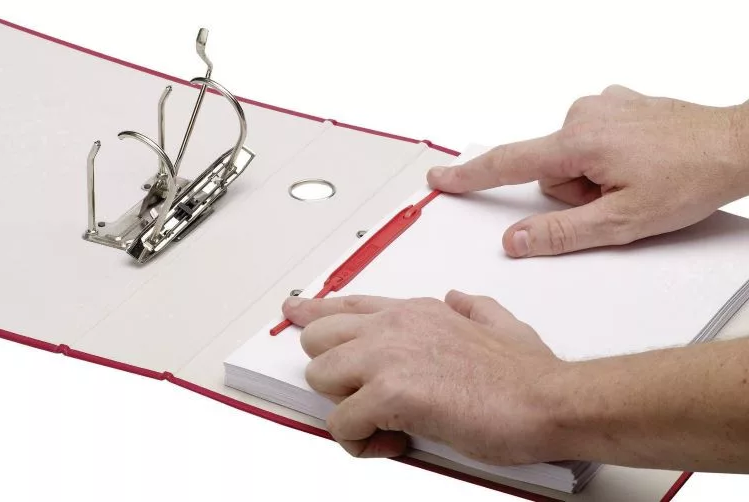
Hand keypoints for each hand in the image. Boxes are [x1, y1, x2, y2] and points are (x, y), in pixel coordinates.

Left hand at [282, 291, 567, 464]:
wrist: (549, 400)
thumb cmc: (526, 374)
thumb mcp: (500, 322)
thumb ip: (474, 307)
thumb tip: (459, 298)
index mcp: (415, 312)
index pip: (347, 304)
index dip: (314, 311)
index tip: (294, 312)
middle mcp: (394, 326)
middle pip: (318, 339)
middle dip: (333, 371)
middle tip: (363, 395)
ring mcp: (388, 356)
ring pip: (319, 377)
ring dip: (344, 406)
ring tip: (379, 422)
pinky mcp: (390, 393)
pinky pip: (339, 423)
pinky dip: (359, 442)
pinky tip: (391, 443)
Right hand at [428, 85, 748, 256]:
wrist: (738, 146)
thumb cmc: (690, 178)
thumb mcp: (621, 223)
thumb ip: (559, 234)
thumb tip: (515, 241)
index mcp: (578, 142)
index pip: (507, 164)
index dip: (469, 176)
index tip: (441, 179)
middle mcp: (583, 115)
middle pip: (549, 172)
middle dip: (574, 194)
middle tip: (614, 201)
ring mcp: (602, 106)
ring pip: (571, 158)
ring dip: (592, 178)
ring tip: (633, 182)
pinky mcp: (617, 105)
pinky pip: (591, 139)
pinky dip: (606, 158)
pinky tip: (637, 163)